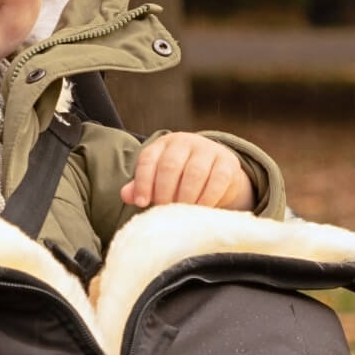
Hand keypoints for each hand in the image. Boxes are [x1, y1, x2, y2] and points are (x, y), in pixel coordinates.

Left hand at [121, 134, 254, 210]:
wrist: (216, 173)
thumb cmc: (181, 178)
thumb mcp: (159, 179)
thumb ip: (142, 186)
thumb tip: (126, 195)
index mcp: (164, 144)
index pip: (148, 159)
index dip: (143, 182)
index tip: (142, 203)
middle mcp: (185, 142)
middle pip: (170, 165)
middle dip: (164, 192)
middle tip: (164, 210)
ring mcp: (208, 150)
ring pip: (194, 173)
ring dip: (185, 197)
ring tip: (181, 213)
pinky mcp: (227, 162)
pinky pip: (217, 180)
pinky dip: (207, 198)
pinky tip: (200, 210)